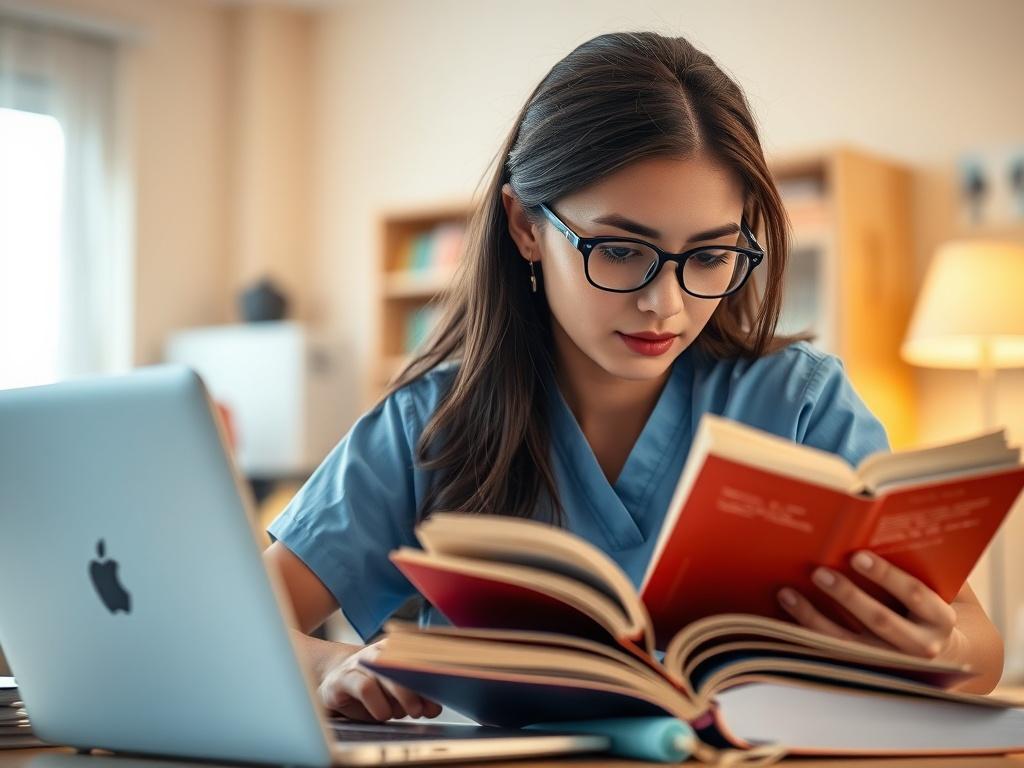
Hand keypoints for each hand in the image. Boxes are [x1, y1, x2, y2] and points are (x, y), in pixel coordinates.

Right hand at [318, 638, 443, 721]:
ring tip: (407, 712)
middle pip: (405, 663)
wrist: (336, 684)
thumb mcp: (397, 693)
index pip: (421, 652)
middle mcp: (380, 651)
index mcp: (398, 649)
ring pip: (386, 674)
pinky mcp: (343, 678)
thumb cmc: (374, 689)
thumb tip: (434, 707)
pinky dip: (378, 704)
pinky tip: (382, 714)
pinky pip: (365, 688)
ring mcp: (361, 662)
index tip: (446, 685)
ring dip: (401, 696)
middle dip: (418, 688)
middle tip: (422, 709)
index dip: (435, 669)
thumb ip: (418, 697)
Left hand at [776, 550, 966, 660]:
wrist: (945, 653)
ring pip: (849, 645)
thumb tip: (868, 531)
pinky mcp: (867, 673)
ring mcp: (893, 665)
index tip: (857, 556)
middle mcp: (921, 647)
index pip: (914, 594)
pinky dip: (807, 636)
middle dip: (848, 596)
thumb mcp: (936, 587)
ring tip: (787, 593)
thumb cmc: (928, 606)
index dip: (886, 575)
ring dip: (814, 618)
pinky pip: (833, 656)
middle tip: (818, 572)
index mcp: (940, 619)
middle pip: (880, 621)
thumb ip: (916, 565)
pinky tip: (785, 618)